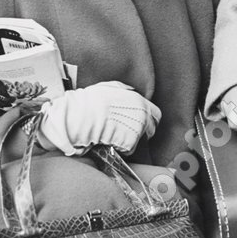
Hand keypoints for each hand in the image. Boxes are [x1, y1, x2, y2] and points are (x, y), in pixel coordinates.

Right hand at [38, 82, 160, 155]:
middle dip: (143, 133)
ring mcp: (137, 128)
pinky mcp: (130, 141)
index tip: (140, 123)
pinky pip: (130, 149)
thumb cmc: (90, 101)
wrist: (81, 115)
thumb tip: (130, 92)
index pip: (156, 114)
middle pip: (152, 129)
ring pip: (140, 139)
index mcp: (139, 100)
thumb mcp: (109, 87)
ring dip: (129, 140)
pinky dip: (121, 148)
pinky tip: (110, 141)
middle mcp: (142, 113)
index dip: (148, 120)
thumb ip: (125, 90)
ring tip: (113, 135)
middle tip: (127, 133)